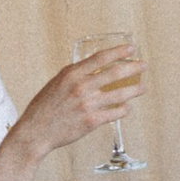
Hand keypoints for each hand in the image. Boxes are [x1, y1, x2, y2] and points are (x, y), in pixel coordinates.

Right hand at [18, 43, 142, 158]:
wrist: (36, 131)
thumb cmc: (44, 107)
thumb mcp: (56, 83)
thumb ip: (75, 75)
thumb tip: (94, 68)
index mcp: (72, 74)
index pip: (101, 58)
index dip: (119, 52)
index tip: (132, 49)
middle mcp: (81, 87)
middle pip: (115, 74)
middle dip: (134, 68)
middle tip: (143, 66)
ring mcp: (88, 104)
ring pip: (120, 94)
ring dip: (135, 90)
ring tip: (142, 88)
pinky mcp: (91, 121)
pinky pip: (115, 113)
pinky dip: (123, 110)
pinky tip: (126, 108)